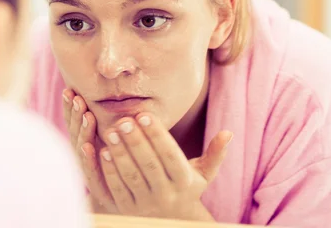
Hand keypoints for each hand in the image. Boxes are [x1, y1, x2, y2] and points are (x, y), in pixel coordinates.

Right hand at [61, 89, 116, 212]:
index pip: (75, 121)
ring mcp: (87, 168)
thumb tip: (106, 88)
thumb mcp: (111, 137)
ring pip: (81, 147)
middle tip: (76, 97)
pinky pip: (90, 170)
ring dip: (82, 130)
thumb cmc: (118, 162)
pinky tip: (88, 147)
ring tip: (86, 115)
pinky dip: (87, 158)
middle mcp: (82, 153)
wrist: (124, 197)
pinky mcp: (96, 184)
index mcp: (85, 140)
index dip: (70, 107)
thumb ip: (105, 120)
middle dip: (75, 113)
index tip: (69, 89)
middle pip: (75, 130)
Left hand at [99, 113, 231, 219]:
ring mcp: (146, 204)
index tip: (145, 114)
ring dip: (120, 153)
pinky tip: (102, 152)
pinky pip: (118, 189)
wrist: (174, 222)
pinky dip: (110, 171)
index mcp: (184, 181)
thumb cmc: (187, 188)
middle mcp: (166, 194)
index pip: (170, 155)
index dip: (158, 135)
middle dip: (135, 141)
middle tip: (124, 120)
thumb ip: (215, 153)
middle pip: (149, 164)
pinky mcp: (128, 211)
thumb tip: (228, 133)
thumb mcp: (203, 173)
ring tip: (111, 131)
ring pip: (132, 176)